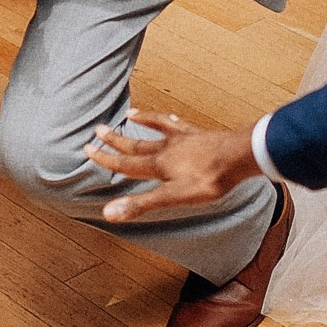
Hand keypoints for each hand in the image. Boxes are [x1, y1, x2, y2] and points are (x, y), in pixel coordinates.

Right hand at [86, 108, 258, 222]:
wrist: (238, 157)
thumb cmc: (208, 179)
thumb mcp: (173, 197)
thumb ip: (141, 203)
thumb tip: (109, 213)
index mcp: (158, 165)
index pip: (125, 163)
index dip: (106, 158)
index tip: (88, 149)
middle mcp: (166, 148)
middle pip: (136, 143)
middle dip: (116, 139)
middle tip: (98, 129)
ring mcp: (183, 139)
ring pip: (156, 128)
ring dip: (141, 121)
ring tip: (129, 113)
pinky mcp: (198, 135)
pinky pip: (179, 125)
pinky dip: (169, 119)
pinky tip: (170, 116)